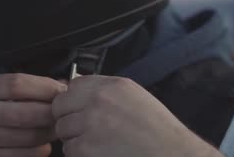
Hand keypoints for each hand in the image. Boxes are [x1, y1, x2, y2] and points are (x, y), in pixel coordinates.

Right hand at [0, 73, 67, 156]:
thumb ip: (18, 87)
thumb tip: (60, 86)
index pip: (18, 84)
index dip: (46, 87)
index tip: (62, 90)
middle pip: (28, 113)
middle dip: (53, 113)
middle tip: (64, 113)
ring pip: (30, 138)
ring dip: (50, 134)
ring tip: (54, 128)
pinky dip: (39, 151)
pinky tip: (41, 145)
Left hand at [52, 75, 223, 156]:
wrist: (173, 155)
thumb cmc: (157, 130)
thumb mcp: (134, 96)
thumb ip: (105, 90)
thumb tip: (73, 88)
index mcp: (111, 85)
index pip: (72, 85)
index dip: (73, 100)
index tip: (79, 110)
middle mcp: (98, 100)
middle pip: (60, 106)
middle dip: (68, 118)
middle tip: (84, 130)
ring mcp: (90, 124)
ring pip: (62, 129)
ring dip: (74, 138)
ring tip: (97, 143)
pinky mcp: (86, 148)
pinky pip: (69, 149)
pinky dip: (80, 155)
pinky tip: (99, 154)